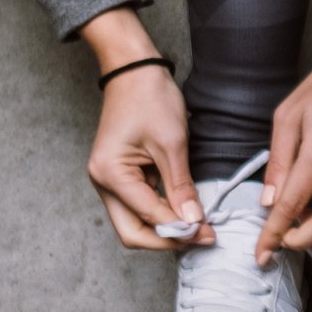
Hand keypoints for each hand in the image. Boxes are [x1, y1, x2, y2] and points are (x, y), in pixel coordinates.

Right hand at [87, 65, 212, 250]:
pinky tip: (184, 211)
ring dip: (164, 229)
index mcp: (110, 174)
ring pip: (134, 222)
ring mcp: (109, 180)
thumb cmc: (150, 98)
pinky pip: (139, 205)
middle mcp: (103, 182)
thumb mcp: (172, 143)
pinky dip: (161, 213)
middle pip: (132, 232)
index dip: (179, 230)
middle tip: (201, 238)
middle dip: (166, 240)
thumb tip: (192, 222)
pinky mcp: (120, 176)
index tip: (208, 234)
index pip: (148, 216)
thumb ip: (181, 186)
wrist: (135, 71)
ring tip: (198, 227)